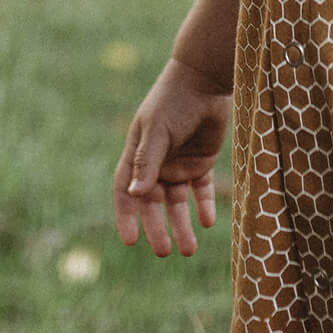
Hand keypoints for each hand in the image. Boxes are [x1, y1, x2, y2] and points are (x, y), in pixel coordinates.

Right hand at [111, 57, 231, 258]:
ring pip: (177, 204)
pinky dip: (203, 207)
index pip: (125, 191)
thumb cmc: (174, 101)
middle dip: (157, 228)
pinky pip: (200, 192)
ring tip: (189, 249)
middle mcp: (157, 164)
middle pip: (153, 204)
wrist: (206, 80)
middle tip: (164, 252)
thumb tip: (134, 195)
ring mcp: (179, 164)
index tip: (130, 241)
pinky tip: (207, 222)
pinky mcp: (201, 163)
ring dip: (182, 226)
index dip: (126, 215)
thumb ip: (147, 162)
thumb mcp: (158, 130)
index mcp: (138, 154)